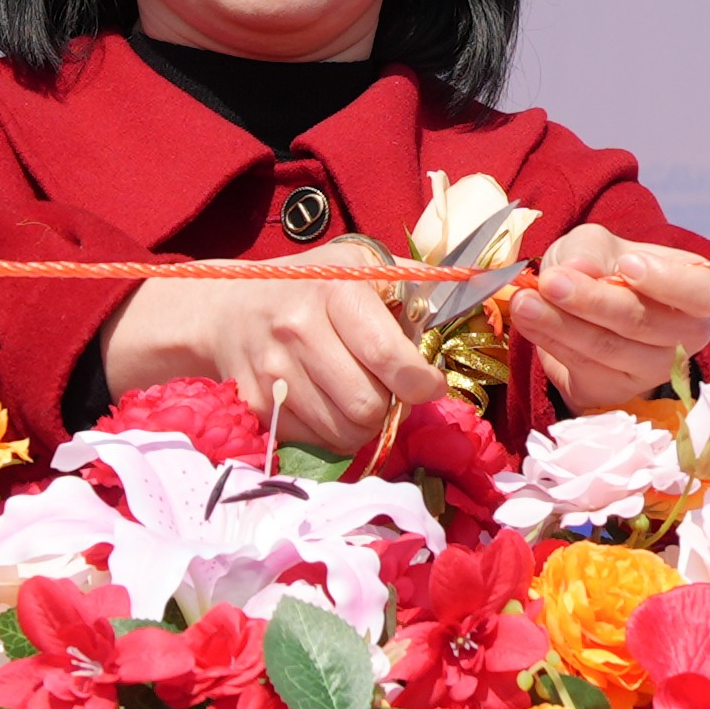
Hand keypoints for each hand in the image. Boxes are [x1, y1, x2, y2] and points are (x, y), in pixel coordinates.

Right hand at [100, 240, 432, 462]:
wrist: (225, 307)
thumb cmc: (310, 286)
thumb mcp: (361, 266)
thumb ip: (416, 284)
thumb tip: (483, 288)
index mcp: (337, 290)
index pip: (392, 359)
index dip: (422, 383)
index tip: (427, 383)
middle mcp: (299, 330)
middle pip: (369, 407)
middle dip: (389, 406)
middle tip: (387, 390)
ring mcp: (272, 372)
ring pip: (344, 434)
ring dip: (362, 424)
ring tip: (356, 394)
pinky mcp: (255, 405)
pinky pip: (315, 442)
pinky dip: (330, 432)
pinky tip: (325, 402)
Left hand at [521, 222, 709, 410]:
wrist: (579, 309)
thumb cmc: (603, 269)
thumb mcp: (596, 244)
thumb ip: (590, 248)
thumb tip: (581, 268)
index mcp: (697, 290)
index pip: (705, 292)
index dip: (668, 282)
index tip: (626, 265)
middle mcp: (686, 335)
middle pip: (647, 323)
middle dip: (594, 301)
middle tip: (551, 281)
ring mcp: (654, 369)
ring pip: (610, 349)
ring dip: (562, 324)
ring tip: (525, 301)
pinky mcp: (618, 390)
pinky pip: (584, 367)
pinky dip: (551, 341)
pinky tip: (530, 321)